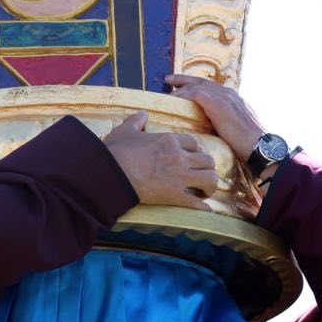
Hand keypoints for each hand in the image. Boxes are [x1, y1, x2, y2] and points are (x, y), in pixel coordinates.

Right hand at [102, 110, 219, 210]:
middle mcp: (179, 157)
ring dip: (210, 185)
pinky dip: (203, 206)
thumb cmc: (117, 152)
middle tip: (202, 174)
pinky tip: (205, 208)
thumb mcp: (126, 130)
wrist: (111, 174)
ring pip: (210, 179)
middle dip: (207, 168)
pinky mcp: (174, 195)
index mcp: (170, 140)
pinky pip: (197, 202)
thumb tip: (142, 114)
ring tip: (205, 190)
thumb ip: (137, 120)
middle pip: (208, 160)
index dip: (196, 150)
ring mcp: (179, 177)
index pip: (195, 143)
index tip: (193, 157)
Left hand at [164, 74, 266, 160]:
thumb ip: (224, 121)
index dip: (195, 84)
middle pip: (201, 81)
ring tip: (166, 89)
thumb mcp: (235, 126)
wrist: (258, 144)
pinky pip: (195, 93)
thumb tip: (211, 126)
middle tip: (168, 79)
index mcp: (232, 98)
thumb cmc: (248, 142)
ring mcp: (223, 96)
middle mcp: (227, 93)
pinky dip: (183, 95)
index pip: (210, 86)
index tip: (182, 86)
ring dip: (180, 87)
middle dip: (184, 79)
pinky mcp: (218, 103)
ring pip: (196, 85)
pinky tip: (173, 99)